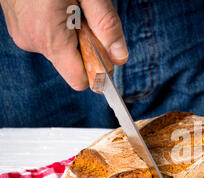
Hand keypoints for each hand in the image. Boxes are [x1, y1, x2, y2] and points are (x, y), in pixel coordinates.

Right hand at [0, 0, 127, 90]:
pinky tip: (58, 4)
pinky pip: (49, 36)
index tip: (107, 54)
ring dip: (73, 33)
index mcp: (49, 39)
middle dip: (87, 45)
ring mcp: (23, 34)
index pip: (80, 80)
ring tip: (70, 5)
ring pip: (62, 49)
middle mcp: (32, 42)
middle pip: (73, 63)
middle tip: (84, 14)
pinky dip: (60, 25)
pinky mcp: (20, 25)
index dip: (98, 71)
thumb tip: (121, 56)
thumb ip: (106, 26)